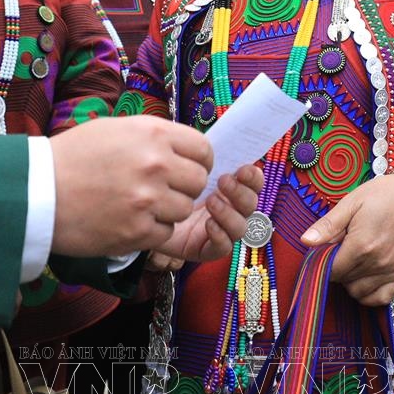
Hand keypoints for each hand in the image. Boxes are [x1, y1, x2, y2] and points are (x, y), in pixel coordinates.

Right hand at [48, 117, 211, 257]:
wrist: (35, 191)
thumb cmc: (71, 157)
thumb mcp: (114, 129)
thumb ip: (153, 137)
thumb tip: (182, 149)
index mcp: (152, 133)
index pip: (203, 150)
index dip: (199, 162)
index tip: (188, 169)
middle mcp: (155, 164)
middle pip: (198, 182)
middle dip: (184, 188)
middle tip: (163, 190)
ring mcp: (147, 200)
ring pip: (184, 210)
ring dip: (168, 211)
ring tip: (141, 206)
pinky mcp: (136, 231)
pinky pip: (166, 234)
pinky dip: (153, 231)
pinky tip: (131, 222)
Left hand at [148, 165, 264, 271]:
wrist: (140, 210)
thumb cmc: (163, 184)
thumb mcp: (181, 166)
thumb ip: (200, 158)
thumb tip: (218, 144)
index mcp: (227, 187)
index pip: (252, 183)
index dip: (253, 177)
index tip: (243, 169)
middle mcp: (228, 209)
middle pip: (250, 204)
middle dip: (240, 193)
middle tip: (223, 181)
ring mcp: (219, 230)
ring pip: (240, 227)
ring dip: (230, 213)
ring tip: (211, 202)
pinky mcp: (205, 249)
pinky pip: (223, 248)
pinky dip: (221, 236)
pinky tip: (209, 224)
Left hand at [301, 175, 393, 306]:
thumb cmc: (381, 196)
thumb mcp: (350, 204)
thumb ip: (327, 225)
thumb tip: (305, 241)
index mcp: (361, 245)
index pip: (331, 270)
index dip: (322, 262)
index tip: (324, 251)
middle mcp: (376, 262)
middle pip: (343, 281)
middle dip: (336, 268)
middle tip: (340, 250)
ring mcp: (390, 270)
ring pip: (358, 292)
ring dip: (349, 281)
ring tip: (352, 261)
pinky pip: (380, 298)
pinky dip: (369, 294)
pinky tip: (364, 278)